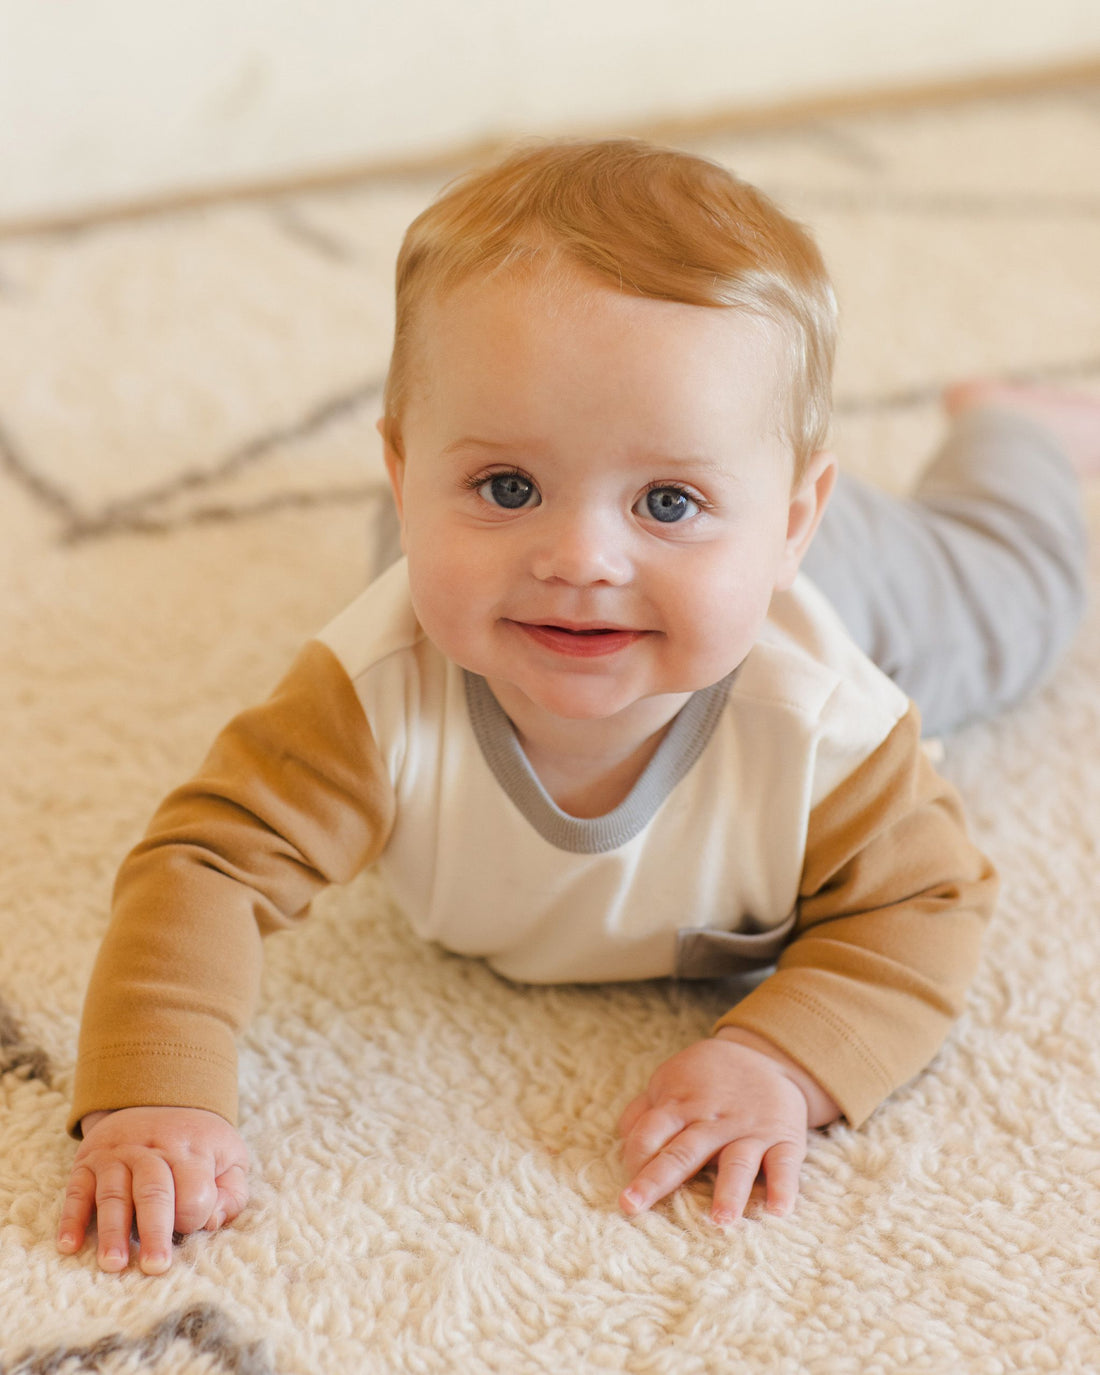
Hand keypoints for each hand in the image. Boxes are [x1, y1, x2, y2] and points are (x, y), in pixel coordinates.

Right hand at [57, 1106, 249, 1273]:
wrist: (157, 1099)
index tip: (192, 1229)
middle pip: (153, 1191)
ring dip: (113, 1231)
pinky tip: (69, 1245)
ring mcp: (117, 1155)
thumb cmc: (198, 1143)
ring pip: (114, 1194)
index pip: (195, 1190)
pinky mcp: (89, 1162)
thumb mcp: (229, 1158)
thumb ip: (230, 1194)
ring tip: (114, 1264)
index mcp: (192, 1151)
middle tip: (155, 1267)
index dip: (194, 1215)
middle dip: (155, 1231)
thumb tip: (212, 1223)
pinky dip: (72, 1218)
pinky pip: (77, 1191)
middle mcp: (152, 1150)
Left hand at [617, 1029, 838, 1224]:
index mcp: (680, 1106)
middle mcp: (714, 1121)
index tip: (624, 1188)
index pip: (649, 1133)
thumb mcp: (670, 1082)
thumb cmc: (706, 1080)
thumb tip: (622, 1138)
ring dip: (729, 1191)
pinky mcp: (785, 1139)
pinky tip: (778, 1211)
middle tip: (632, 1206)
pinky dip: (783, 1188)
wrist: (765, 1055)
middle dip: (656, 1180)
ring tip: (720, 1220)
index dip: (634, 1158)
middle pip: (682, 1153)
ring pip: (737, 1163)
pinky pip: (784, 1165)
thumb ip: (644, 1111)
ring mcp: (750, 1130)